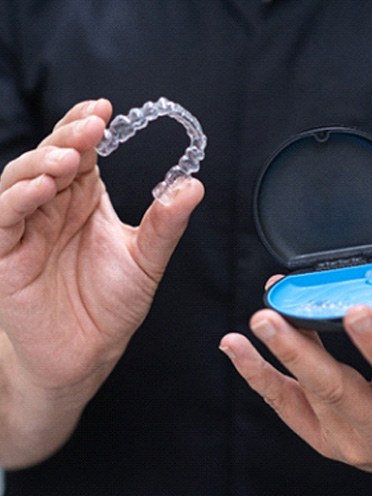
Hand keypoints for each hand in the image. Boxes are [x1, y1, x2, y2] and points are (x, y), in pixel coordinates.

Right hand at [0, 99, 203, 395]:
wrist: (88, 351)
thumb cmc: (112, 304)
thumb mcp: (145, 260)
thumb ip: (165, 224)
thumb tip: (193, 186)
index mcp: (84, 201)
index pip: (82, 153)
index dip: (88, 128)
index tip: (106, 110)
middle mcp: (53, 208)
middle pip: (51, 158)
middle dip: (68, 137)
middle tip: (92, 125)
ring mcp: (26, 229)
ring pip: (21, 180)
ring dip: (42, 163)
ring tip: (70, 157)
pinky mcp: (5, 255)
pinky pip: (4, 219)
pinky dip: (18, 199)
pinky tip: (42, 188)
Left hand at [219, 233, 371, 482]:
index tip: (355, 310)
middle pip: (337, 390)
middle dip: (298, 352)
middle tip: (268, 318)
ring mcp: (350, 440)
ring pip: (305, 396)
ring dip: (271, 359)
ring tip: (252, 326)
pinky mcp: (323, 440)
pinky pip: (285, 405)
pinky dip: (259, 376)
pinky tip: (237, 349)